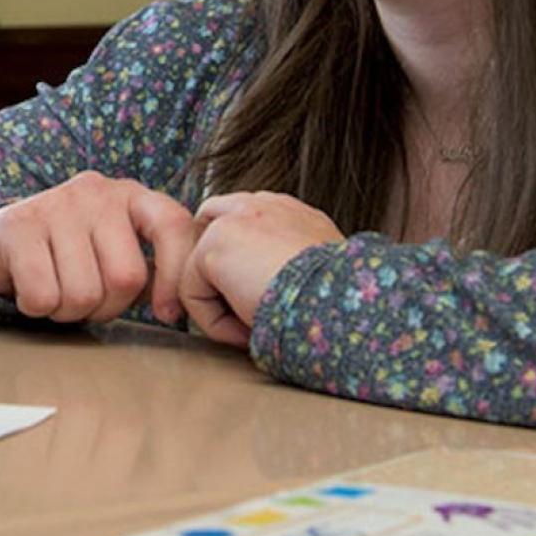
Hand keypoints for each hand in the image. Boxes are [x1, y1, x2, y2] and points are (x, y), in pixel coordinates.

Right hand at [0, 171, 196, 324]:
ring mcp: (57, 204)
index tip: (166, 314)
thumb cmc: (70, 253)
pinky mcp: (19, 227)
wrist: (0, 238)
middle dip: (108, 307)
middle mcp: (97, 191)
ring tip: (58, 293)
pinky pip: (43, 296)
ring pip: (84, 293)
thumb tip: (186, 305)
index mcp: (131, 195)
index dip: (176, 276)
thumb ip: (152, 265)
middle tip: (88, 300)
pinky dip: (37, 308)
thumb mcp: (116, 247)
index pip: (173, 226)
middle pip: (126, 277)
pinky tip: (31, 288)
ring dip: (70, 312)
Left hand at [178, 192, 345, 348]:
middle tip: (235, 314)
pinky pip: (192, 294)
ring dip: (220, 307)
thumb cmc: (339, 300)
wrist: (342, 302)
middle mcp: (260, 205)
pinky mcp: (213, 247)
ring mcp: (234, 220)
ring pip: (200, 272)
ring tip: (255, 328)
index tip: (251, 298)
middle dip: (209, 270)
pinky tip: (247, 329)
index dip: (235, 258)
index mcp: (289, 212)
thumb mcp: (321, 272)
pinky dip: (214, 322)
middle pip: (207, 228)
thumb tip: (264, 288)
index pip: (242, 219)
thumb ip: (288, 263)